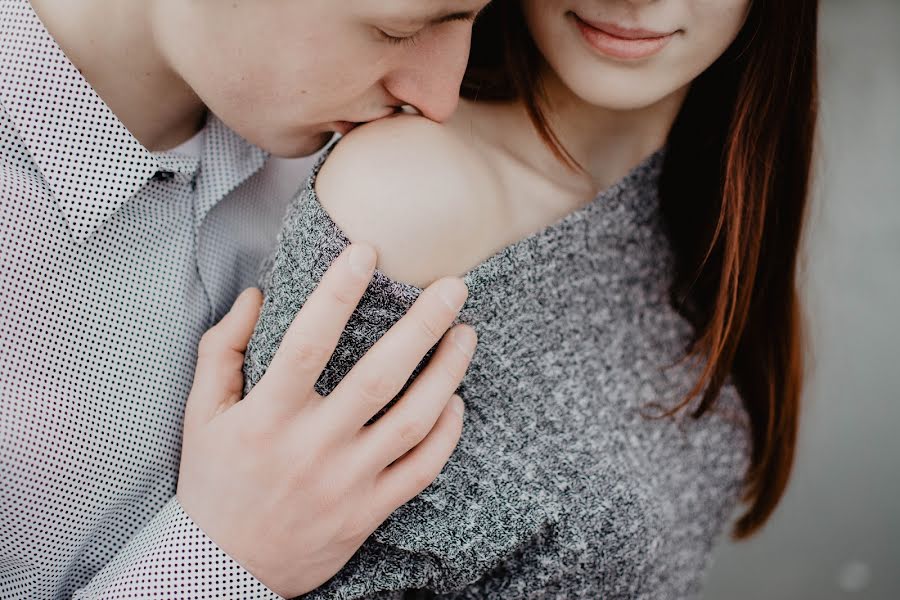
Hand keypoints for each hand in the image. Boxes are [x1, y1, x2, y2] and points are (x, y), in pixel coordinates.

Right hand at [176, 243, 475, 597]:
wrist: (223, 568)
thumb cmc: (215, 482)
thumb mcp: (200, 414)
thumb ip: (221, 350)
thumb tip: (256, 295)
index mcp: (267, 417)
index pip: (308, 344)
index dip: (337, 294)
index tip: (366, 251)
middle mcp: (312, 448)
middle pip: (379, 377)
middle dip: (422, 325)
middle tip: (454, 287)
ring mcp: (347, 482)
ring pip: (413, 421)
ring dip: (448, 373)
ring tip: (467, 334)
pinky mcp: (370, 511)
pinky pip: (422, 469)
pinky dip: (446, 434)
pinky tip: (456, 400)